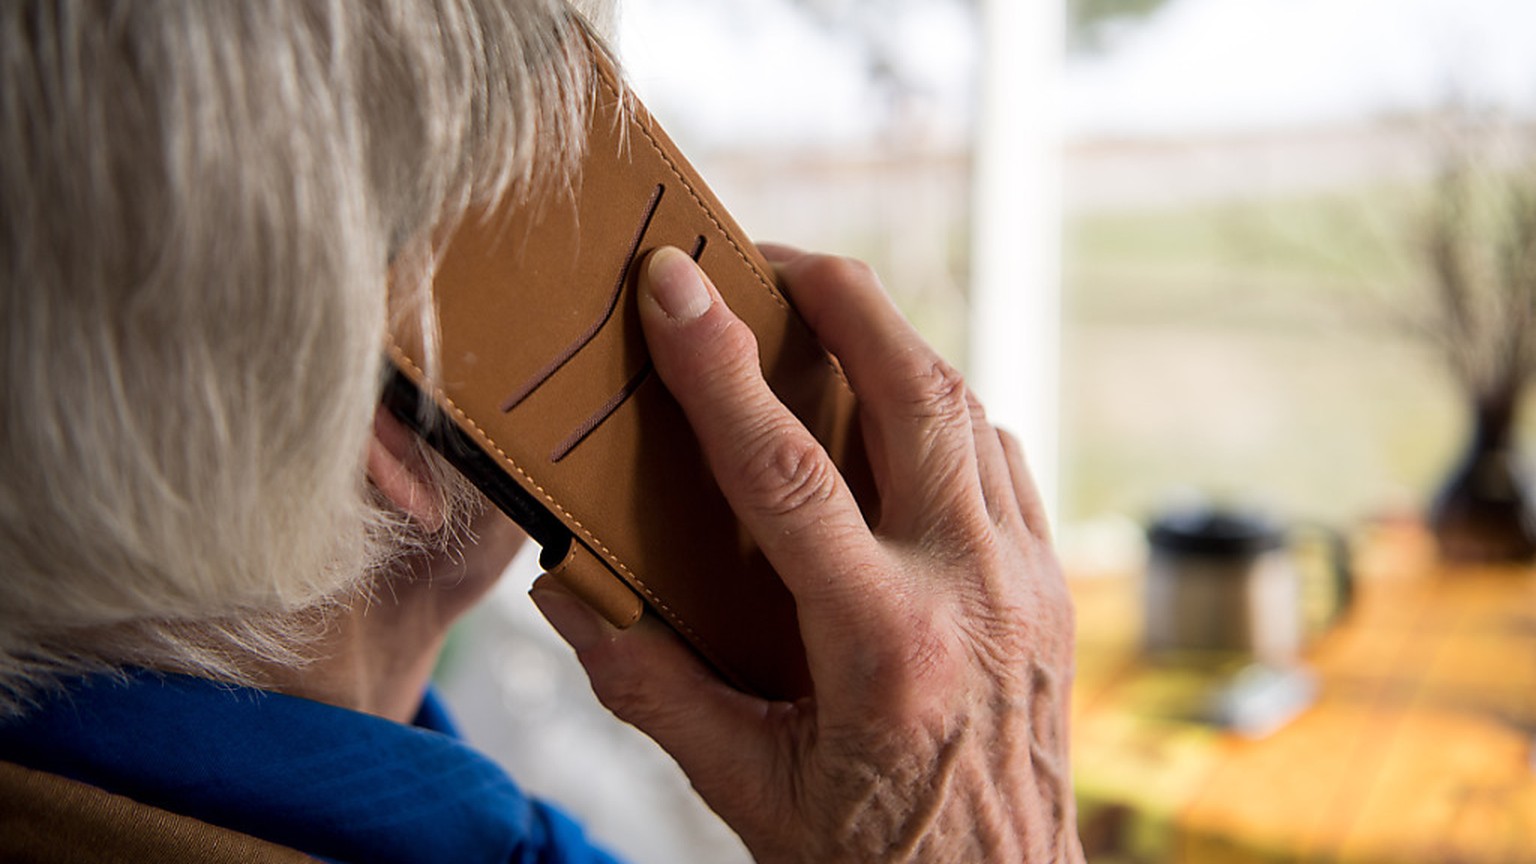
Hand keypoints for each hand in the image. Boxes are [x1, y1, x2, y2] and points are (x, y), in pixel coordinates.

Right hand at [531, 245, 1080, 862]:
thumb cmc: (874, 863)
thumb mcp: (745, 790)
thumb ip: (652, 687)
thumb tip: (569, 595)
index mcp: (884, 646)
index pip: (785, 470)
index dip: (717, 364)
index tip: (672, 282)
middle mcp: (972, 592)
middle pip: (916, 392)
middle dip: (842, 297)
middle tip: (769, 256)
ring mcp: (1028, 582)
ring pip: (970, 409)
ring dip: (895, 343)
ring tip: (824, 317)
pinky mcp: (1053, 587)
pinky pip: (1002, 458)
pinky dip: (946, 411)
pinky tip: (897, 414)